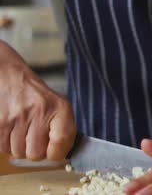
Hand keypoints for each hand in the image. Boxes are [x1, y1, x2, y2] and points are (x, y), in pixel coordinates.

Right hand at [0, 41, 75, 159]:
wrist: (11, 77)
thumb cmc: (37, 96)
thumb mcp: (58, 107)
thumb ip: (64, 130)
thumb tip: (62, 156)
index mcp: (60, 109)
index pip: (60, 144)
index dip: (56, 153)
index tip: (53, 150)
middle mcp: (40, 112)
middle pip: (35, 154)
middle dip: (34, 151)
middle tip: (33, 137)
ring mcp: (18, 117)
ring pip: (17, 153)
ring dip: (18, 147)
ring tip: (21, 130)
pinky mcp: (0, 122)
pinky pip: (2, 147)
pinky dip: (5, 143)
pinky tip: (11, 129)